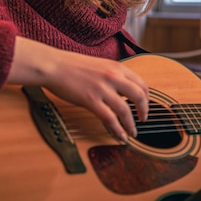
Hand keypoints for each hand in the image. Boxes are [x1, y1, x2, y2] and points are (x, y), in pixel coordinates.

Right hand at [7, 37, 148, 141]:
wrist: (53, 65)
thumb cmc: (71, 65)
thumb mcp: (99, 65)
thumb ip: (112, 76)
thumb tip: (122, 90)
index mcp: (116, 67)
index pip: (141, 83)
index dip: (147, 97)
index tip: (145, 105)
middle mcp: (113, 76)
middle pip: (139, 96)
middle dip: (144, 110)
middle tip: (143, 119)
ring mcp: (102, 89)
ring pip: (125, 110)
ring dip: (131, 124)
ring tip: (132, 132)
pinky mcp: (91, 100)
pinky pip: (110, 119)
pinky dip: (118, 129)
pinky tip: (120, 135)